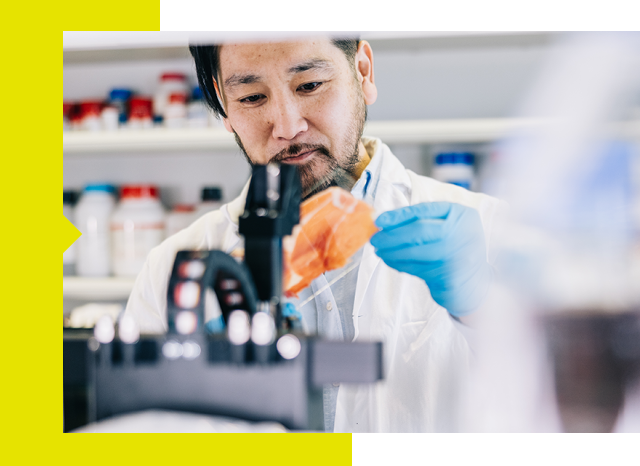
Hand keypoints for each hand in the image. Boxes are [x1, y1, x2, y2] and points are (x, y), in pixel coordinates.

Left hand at [370, 202, 491, 316]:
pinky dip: (399, 263)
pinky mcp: (447, 276)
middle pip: (418, 231)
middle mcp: (461, 233)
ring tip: (379, 250)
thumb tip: (387, 221)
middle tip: (374, 239)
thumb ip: (426, 219)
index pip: (424, 211)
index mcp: (462, 214)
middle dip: (392, 235)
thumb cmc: (457, 249)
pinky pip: (415, 268)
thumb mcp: (451, 226)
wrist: (476, 283)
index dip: (398, 216)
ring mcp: (456, 256)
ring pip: (414, 251)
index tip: (379, 220)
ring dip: (391, 251)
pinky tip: (390, 260)